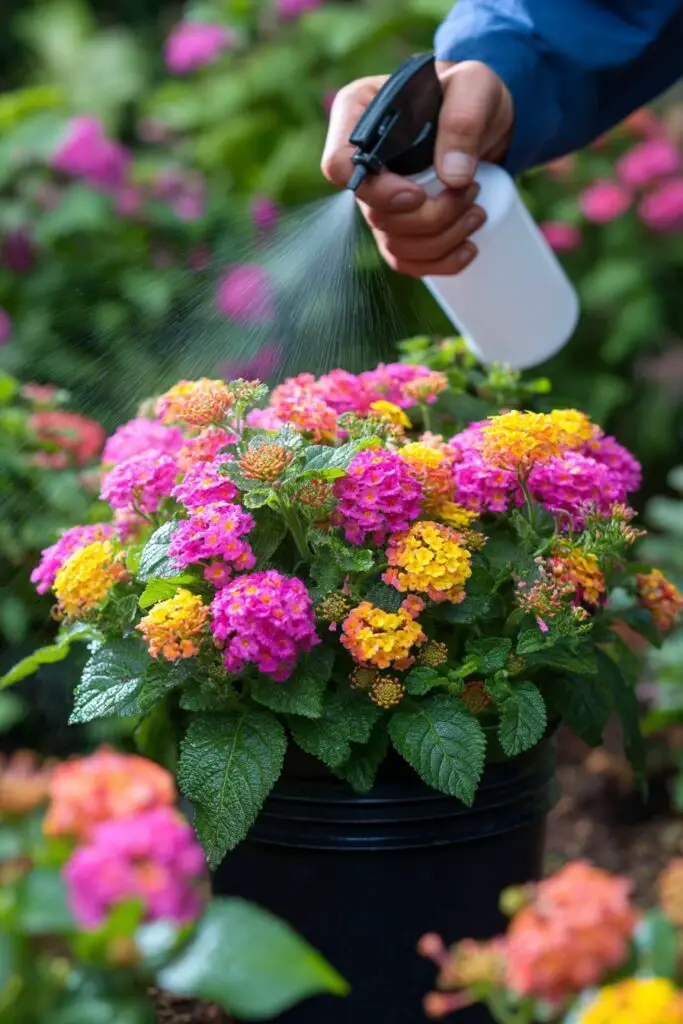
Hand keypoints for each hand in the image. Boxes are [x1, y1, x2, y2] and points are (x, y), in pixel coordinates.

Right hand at [321, 61, 513, 276]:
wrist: (486, 120)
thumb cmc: (471, 94)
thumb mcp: (475, 86)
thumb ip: (463, 121)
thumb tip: (453, 178)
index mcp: (358, 113)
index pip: (339, 165)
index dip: (376, 190)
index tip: (418, 195)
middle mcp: (360, 160)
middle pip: (375, 213)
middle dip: (428, 216)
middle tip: (471, 192)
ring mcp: (377, 197)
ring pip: (393, 242)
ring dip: (441, 239)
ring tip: (477, 212)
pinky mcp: (398, 223)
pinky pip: (404, 259)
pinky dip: (437, 262)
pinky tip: (467, 250)